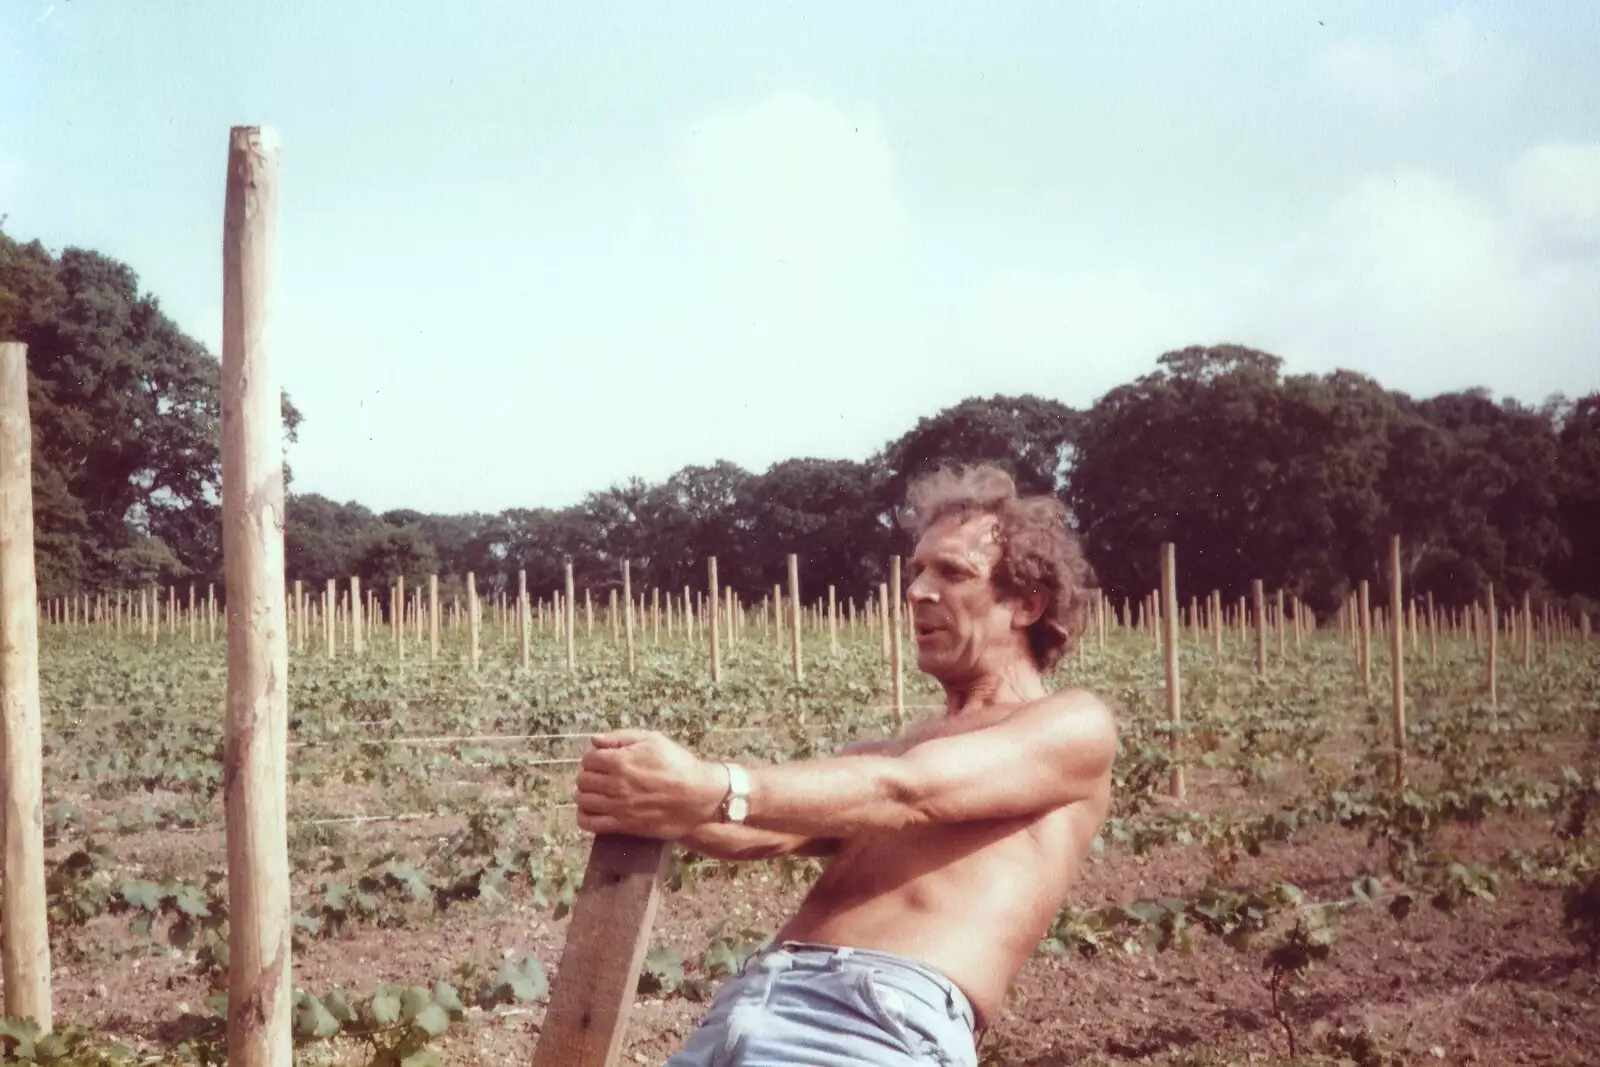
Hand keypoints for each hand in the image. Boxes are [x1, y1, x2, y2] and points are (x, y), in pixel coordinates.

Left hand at [574, 729, 728, 838]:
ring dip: (585, 794)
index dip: (593, 758)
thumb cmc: (677, 764)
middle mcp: (615, 784)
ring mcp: (618, 806)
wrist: (698, 795)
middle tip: (600, 777)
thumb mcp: (653, 740)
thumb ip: (621, 737)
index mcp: (620, 761)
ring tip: (596, 793)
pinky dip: (584, 817)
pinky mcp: (623, 825)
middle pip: (583, 780)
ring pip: (583, 800)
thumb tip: (595, 740)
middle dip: (589, 776)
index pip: (588, 759)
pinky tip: (592, 810)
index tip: (601, 761)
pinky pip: (590, 823)